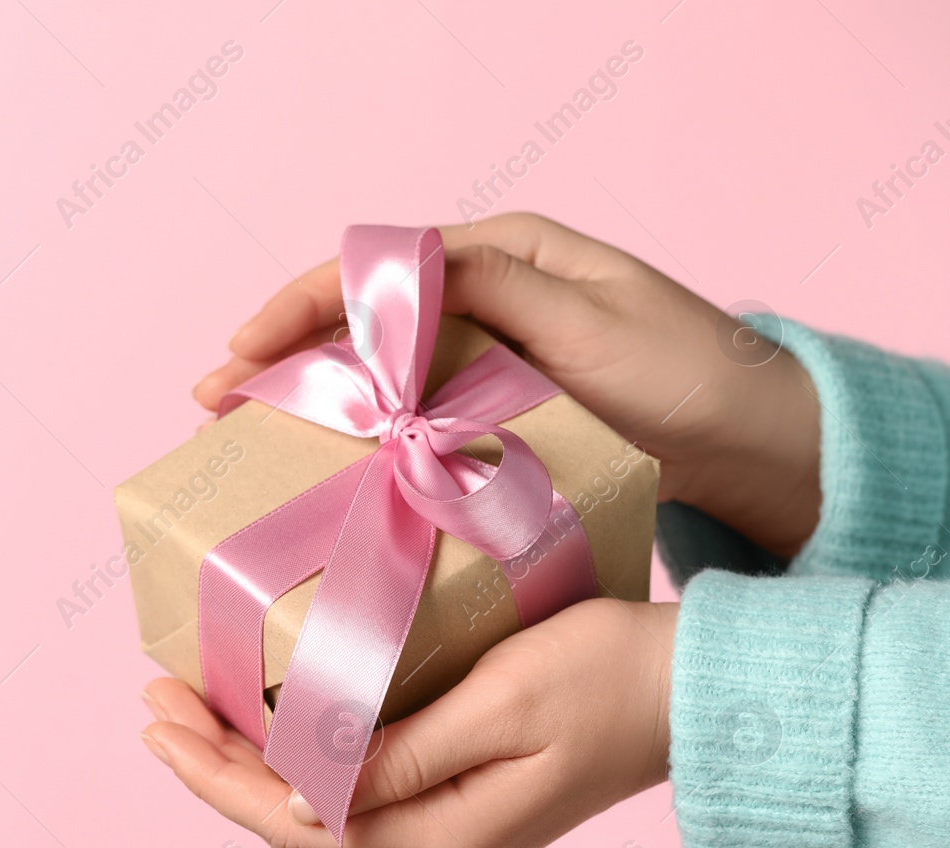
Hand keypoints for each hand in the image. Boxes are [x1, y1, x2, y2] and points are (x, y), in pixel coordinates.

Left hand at [139, 599, 675, 847]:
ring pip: (320, 804)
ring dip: (252, 759)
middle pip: (295, 818)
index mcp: (442, 836)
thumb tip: (295, 793)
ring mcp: (453, 825)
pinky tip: (275, 716)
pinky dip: (301, 752)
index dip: (216, 774)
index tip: (160, 719)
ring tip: (193, 707)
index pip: (293, 820)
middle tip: (155, 701)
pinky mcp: (465, 793)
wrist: (699, 688)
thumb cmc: (607, 676)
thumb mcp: (499, 704)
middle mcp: (439, 846)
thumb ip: (397, 754)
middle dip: (217, 764)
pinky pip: (357, 785)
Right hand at [193, 213, 820, 557]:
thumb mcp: (594, 321)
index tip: (242, 348)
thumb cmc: (689, 378)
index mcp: (503, 257)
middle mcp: (485, 301)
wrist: (758, 447)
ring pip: (378, 374)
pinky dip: (363, 437)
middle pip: (363, 323)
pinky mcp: (497, 414)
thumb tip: (394, 281)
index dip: (300, 306)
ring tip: (244, 439)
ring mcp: (488, 360)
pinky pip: (414, 419)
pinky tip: (322, 465)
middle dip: (283, 359)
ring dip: (312, 402)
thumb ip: (495, 289)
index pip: (378, 270)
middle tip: (213, 403)